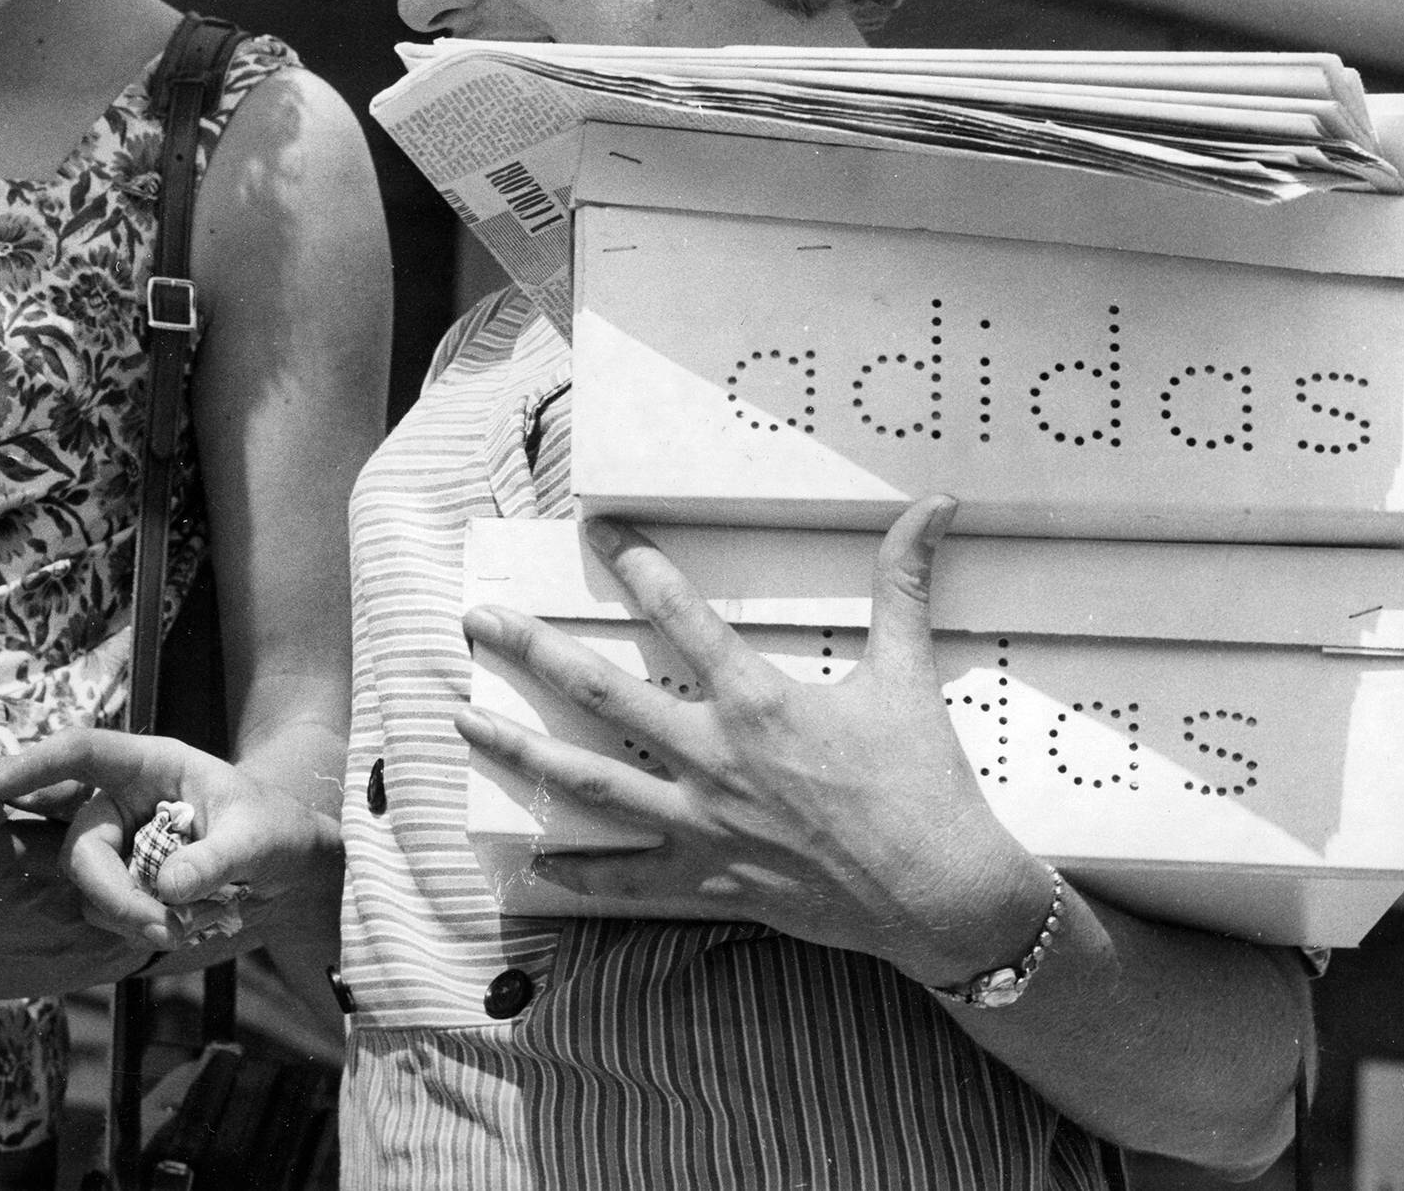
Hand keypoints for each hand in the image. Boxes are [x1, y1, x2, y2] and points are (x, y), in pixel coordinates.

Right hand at [0, 728, 342, 959]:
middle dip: (112, 892)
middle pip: (82, 845)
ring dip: (129, 916)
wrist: (291, 872)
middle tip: (162, 927)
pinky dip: (136, 928)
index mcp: (152, 765)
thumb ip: (215, 859)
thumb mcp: (257, 838)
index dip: (37, 764)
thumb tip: (166, 888)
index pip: (84, 752)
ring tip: (186, 927)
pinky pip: (105, 912)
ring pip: (89, 887)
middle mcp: (125, 801)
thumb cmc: (276, 831)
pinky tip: (178, 927)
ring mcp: (121, 844)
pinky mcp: (124, 882)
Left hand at [455, 496, 1053, 987]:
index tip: (599, 530)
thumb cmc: (925, 784)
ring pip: (586, 783)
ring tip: (462, 723)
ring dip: (518, 750)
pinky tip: (530, 860)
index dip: (639, 565)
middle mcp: (712, 757)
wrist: (941, 896)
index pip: (682, 614)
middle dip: (530, 651)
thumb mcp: (908, 674)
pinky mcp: (708, 877)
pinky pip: (626, 877)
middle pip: (598, 692)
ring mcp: (701, 822)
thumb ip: (905, 586)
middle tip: (476, 622)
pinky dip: (576, 872)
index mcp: (756, 701)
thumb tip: (936, 506)